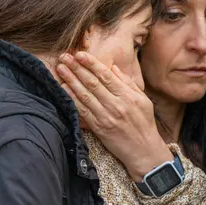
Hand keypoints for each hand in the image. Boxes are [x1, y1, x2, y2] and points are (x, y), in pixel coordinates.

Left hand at [56, 52, 173, 180]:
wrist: (144, 150)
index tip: (80, 54)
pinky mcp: (99, 128)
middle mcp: (116, 104)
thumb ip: (128, 83)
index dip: (91, 64)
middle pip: (93, 83)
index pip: (106, 76)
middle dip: (77, 68)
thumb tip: (113, 68)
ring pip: (85, 95)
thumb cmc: (144, 123)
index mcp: (128, 95)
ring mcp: (106, 116)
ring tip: (61, 69)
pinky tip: (64, 89)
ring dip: (71, 81)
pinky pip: (82, 111)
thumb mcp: (143, 100)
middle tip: (65, 57)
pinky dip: (72, 99)